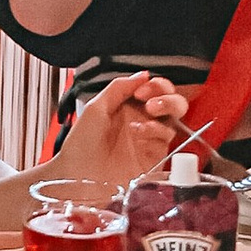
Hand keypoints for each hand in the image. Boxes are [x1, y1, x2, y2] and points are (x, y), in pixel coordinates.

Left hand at [51, 72, 186, 191]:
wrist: (77, 175)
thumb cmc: (80, 144)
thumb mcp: (96, 107)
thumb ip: (119, 87)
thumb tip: (144, 74)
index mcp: (128, 107)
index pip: (154, 90)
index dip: (154, 86)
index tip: (142, 90)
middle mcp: (141, 122)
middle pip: (172, 103)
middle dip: (168, 97)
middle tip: (152, 102)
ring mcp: (148, 140)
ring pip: (173, 120)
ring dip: (164, 111)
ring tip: (147, 114)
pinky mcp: (153, 158)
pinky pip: (167, 140)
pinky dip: (157, 131)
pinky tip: (140, 132)